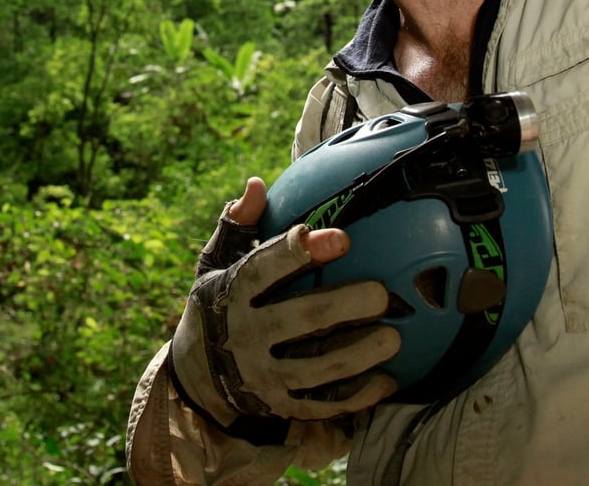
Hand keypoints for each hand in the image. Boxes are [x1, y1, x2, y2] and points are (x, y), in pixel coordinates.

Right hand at [169, 178, 400, 426]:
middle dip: (344, 305)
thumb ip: (238, 226)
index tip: (341, 238)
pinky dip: (357, 395)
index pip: (265, 269)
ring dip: (359, 354)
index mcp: (231, 293)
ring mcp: (262, 374)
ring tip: (393, 338)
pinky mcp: (278, 404)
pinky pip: (322, 403)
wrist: (194, 376)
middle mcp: (245, 335)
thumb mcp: (214, 264)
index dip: (300, 252)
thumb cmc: (216, 305)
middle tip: (381, 293)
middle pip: (301, 319)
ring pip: (318, 366)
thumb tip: (257, 185)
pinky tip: (386, 380)